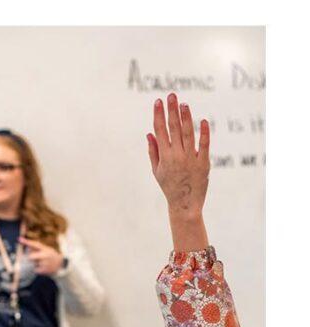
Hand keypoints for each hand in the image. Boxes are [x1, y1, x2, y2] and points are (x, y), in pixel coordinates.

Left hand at [21, 236, 63, 274]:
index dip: (27, 242)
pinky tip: (43, 267)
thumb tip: (27, 246)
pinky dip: (37, 269)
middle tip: (36, 258)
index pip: (35, 244)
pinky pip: (35, 269)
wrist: (60, 265)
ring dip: (35, 264)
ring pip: (32, 264)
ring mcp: (44, 263)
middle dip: (31, 258)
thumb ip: (37, 248)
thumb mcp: (46, 249)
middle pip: (30, 257)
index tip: (20, 239)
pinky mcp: (43, 270)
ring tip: (42, 263)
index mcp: (45, 249)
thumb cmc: (50, 256)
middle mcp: (45, 255)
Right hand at [147, 94, 209, 249]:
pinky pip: (204, 145)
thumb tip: (149, 134)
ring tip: (184, 104)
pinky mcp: (203, 163)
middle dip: (171, 111)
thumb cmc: (170, 187)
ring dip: (185, 117)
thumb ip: (153, 151)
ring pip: (187, 134)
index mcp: (164, 157)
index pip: (160, 132)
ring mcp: (190, 159)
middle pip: (173, 129)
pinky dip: (203, 133)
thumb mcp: (157, 171)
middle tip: (171, 95)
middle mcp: (176, 156)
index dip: (158, 116)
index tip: (158, 102)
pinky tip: (203, 121)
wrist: (184, 204)